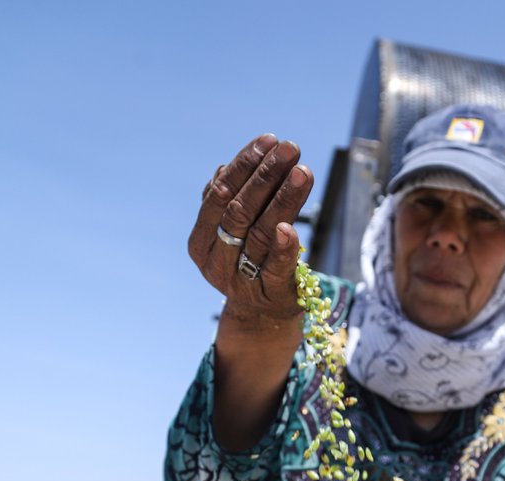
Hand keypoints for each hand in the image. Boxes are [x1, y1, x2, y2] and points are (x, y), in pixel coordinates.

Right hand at [187, 134, 314, 322]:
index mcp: (201, 242)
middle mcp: (217, 262)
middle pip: (239, 211)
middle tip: (290, 148)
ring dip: (282, 200)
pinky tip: (290, 227)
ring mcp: (242, 280)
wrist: (262, 315)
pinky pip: (277, 267)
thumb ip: (229, 203)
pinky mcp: (272, 295)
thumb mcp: (233, 233)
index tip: (269, 141)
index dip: (244, 165)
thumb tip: (224, 167)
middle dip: (266, 175)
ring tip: (302, 171)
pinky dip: (283, 246)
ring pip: (260, 233)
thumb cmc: (248, 262)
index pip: (220, 195)